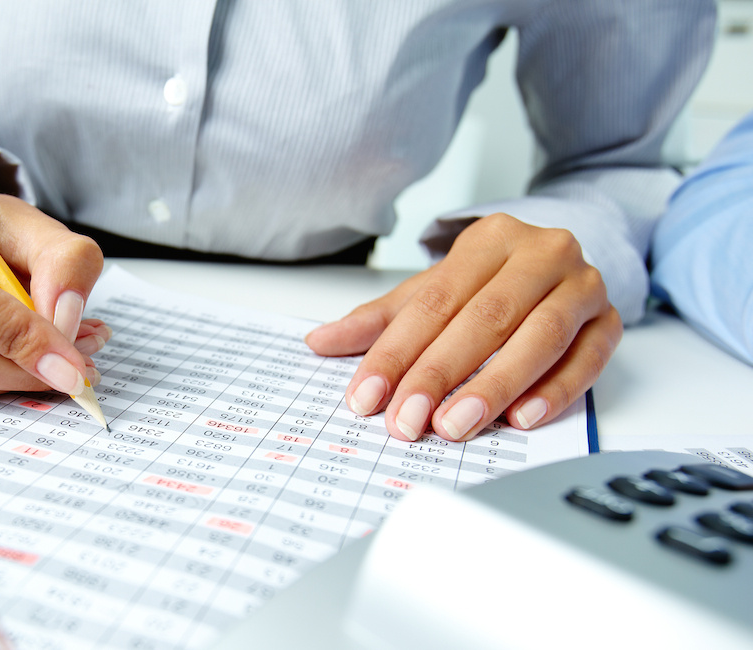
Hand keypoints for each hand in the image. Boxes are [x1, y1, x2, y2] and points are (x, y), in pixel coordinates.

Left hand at [305, 213, 621, 441]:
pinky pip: (588, 358)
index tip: (366, 397)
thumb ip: (380, 320)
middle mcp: (541, 254)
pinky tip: (521, 419)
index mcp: (490, 240)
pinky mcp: (611, 321)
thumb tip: (320, 342)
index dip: (396, 352)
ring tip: (456, 425)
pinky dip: (555, 391)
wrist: (559, 264)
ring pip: (540, 336)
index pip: (434, 301)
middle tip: (407, 421)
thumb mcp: (433, 293)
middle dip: (440, 374)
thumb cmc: (490, 283)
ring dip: (496, 385)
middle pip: (485, 317)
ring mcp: (583, 285)